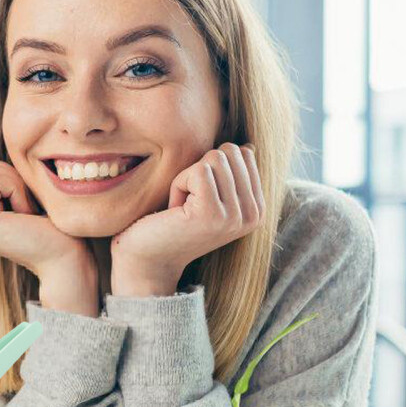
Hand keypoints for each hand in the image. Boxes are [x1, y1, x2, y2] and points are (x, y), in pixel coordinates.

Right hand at [0, 155, 97, 313]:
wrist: (66, 258)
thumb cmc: (53, 227)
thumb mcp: (22, 193)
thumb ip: (1, 177)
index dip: (11, 176)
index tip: (27, 206)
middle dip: (12, 179)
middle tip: (28, 210)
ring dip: (16, 186)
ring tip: (27, 215)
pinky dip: (17, 191)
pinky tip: (25, 217)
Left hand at [109, 143, 264, 296]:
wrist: (148, 260)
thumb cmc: (174, 224)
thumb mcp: (212, 196)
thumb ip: (232, 174)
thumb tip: (249, 146)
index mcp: (258, 209)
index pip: (244, 153)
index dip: (212, 168)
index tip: (200, 199)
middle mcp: (253, 215)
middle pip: (230, 152)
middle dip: (200, 170)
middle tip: (188, 203)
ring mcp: (234, 216)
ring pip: (214, 158)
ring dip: (187, 179)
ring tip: (181, 208)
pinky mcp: (212, 213)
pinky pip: (198, 170)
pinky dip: (178, 185)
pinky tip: (175, 211)